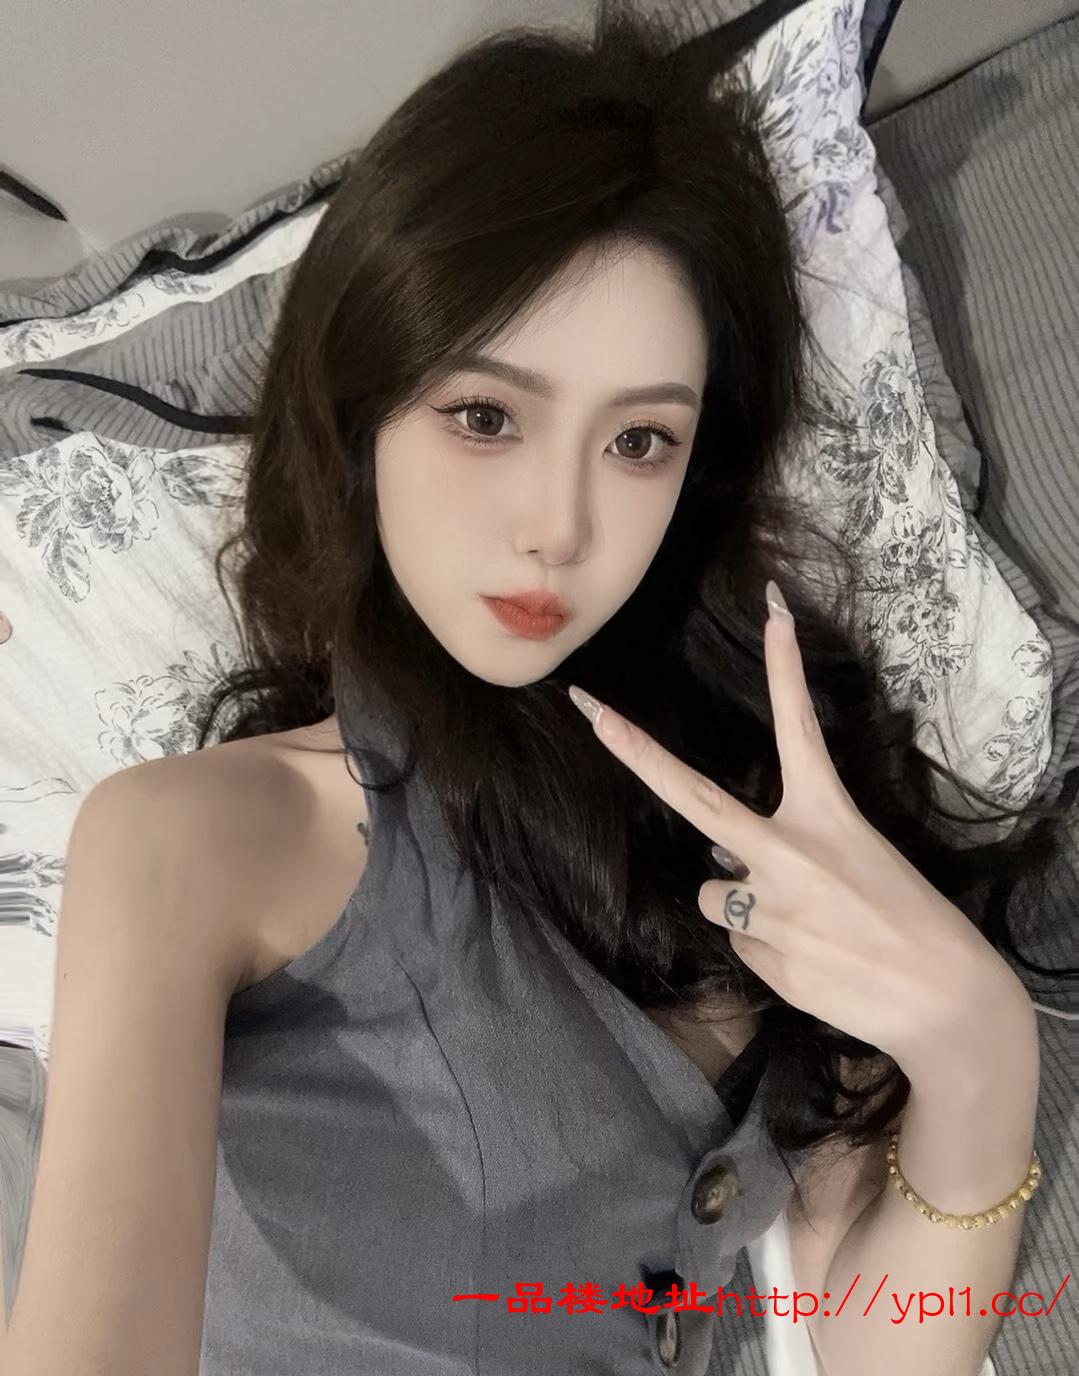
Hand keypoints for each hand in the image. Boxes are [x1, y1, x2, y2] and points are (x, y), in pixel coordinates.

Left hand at [568, 582, 1020, 1073]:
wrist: (947, 1001)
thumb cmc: (910, 922)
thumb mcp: (860, 861)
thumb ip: (786, 854)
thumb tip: (723, 863)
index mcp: (827, 815)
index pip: (800, 729)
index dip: (785, 668)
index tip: (772, 610)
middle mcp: (789, 852)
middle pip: (692, 796)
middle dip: (635, 751)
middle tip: (588, 709)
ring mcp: (771, 906)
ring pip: (715, 896)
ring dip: (744, 908)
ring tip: (808, 929)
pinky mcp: (763, 957)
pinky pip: (739, 944)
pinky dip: (764, 949)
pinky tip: (811, 959)